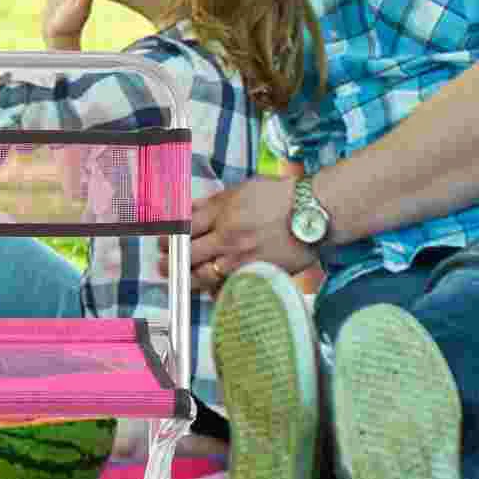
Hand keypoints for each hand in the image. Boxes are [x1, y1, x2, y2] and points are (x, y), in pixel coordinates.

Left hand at [163, 175, 318, 292]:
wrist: (315, 213)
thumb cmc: (283, 196)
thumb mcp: (243, 189)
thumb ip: (214, 201)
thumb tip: (189, 208)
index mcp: (223, 212)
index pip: (183, 226)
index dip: (168, 235)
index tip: (162, 239)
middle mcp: (228, 236)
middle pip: (188, 253)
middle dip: (171, 259)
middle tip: (163, 262)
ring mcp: (241, 258)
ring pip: (203, 275)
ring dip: (186, 278)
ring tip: (178, 278)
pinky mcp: (256, 274)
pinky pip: (228, 287)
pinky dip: (216, 290)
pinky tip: (209, 289)